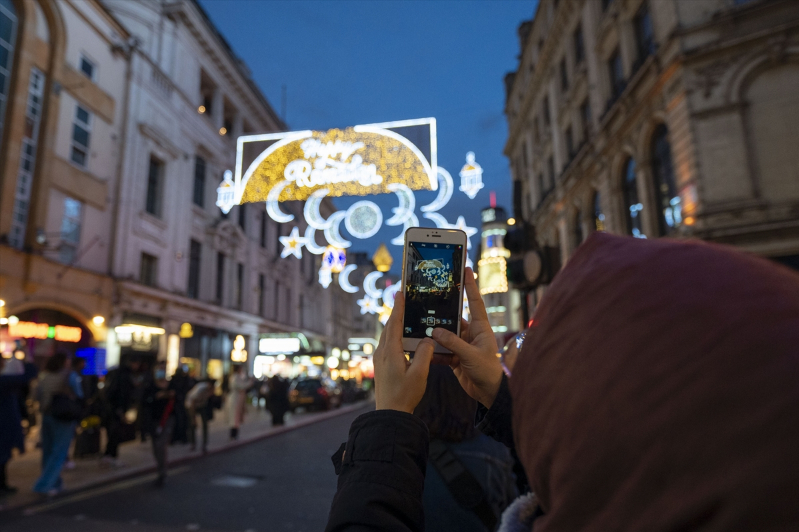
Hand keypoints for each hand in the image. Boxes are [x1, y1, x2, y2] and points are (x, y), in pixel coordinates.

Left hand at [374, 292, 434, 413]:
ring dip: (396, 324)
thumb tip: (427, 339)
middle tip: (403, 299)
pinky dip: (395, 336)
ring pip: (388, 336)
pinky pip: (388, 344)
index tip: (400, 293)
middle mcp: (382, 352)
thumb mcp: (420, 374)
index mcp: (391, 352)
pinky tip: (403, 338)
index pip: (395, 324)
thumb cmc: (405, 394)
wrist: (390, 413)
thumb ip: (424, 353)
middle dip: (396, 313)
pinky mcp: (381, 365)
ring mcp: (380, 359)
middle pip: (389, 327)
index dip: (398, 308)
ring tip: (405, 315)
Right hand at [432, 267, 502, 407]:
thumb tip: (435, 331)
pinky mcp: (456, 358)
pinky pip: (442, 351)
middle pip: (454, 318)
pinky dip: (434, 352)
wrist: (489, 394)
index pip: (475, 302)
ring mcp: (463, 346)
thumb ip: (453, 343)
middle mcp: (471, 334)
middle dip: (442, 313)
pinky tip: (424, 351)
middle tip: (428, 301)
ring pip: (445, 336)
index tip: (466, 269)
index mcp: (481, 328)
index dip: (470, 286)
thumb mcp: (471, 355)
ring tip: (421, 329)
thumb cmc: (488, 371)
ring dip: (435, 336)